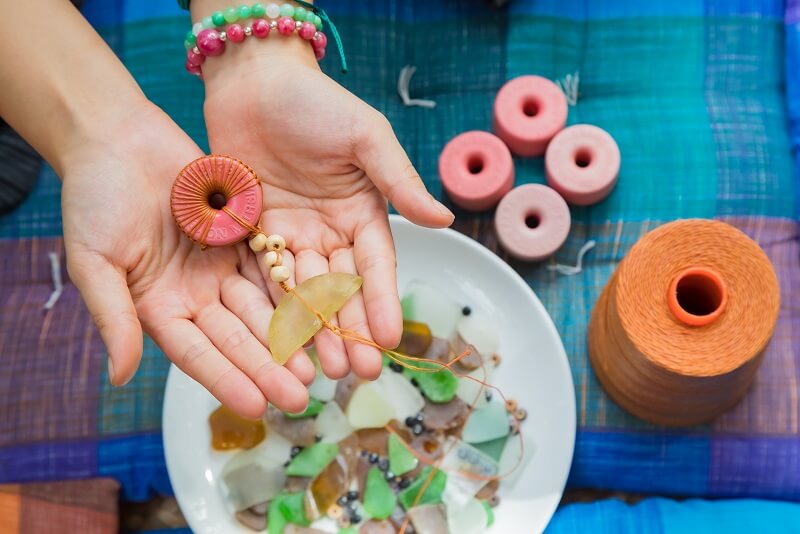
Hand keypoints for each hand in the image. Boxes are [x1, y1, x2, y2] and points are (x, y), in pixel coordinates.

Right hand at [61, 101, 312, 417]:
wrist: (118, 138)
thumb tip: (119, 376)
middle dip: (268, 368)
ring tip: (318, 364)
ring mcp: (221, 266)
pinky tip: (319, 310)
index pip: (197, 354)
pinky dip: (294, 289)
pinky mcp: (242, 238)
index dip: (226, 380)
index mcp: (159, 307)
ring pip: (260, 308)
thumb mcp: (95, 260)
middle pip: (237, 338)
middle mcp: (195, 294)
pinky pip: (272, 267)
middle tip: (301, 397)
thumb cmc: (93, 197)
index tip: (257, 407)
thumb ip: (113, 316)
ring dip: (288, 336)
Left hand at [202, 38, 453, 381]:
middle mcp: (329, 232)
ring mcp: (290, 237)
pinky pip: (259, 277)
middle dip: (346, 330)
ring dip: (308, 331)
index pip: (376, 267)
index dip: (382, 302)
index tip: (388, 340)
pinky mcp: (251, 235)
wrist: (253, 81)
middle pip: (339, 290)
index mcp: (362, 213)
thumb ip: (399, 181)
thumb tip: (443, 220)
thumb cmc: (316, 102)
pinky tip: (271, 341)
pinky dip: (266, 308)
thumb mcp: (366, 138)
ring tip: (314, 369)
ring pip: (300, 293)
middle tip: (349, 371)